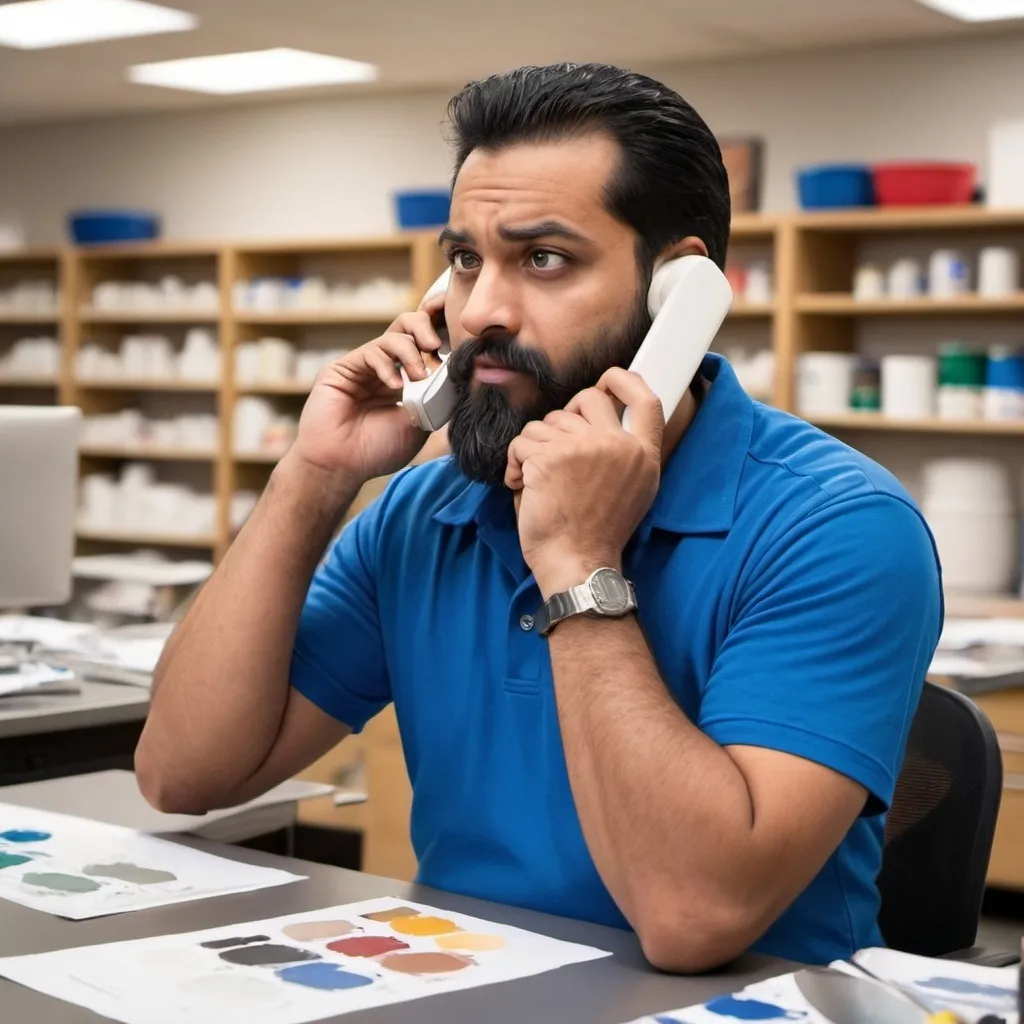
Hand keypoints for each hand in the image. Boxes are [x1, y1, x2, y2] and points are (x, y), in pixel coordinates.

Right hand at [285, 287, 446, 485]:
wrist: (342, 466)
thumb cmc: (378, 450)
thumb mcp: (420, 424)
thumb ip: (436, 398)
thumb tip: (459, 375)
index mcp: (404, 381)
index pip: (425, 347)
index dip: (440, 341)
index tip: (456, 350)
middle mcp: (385, 368)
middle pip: (408, 327)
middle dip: (426, 328)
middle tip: (435, 345)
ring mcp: (364, 366)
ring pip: (394, 335)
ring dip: (411, 352)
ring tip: (418, 377)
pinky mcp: (344, 367)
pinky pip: (372, 352)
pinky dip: (388, 364)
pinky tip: (394, 386)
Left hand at [506, 367, 663, 595]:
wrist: (577, 562)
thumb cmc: (596, 533)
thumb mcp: (633, 490)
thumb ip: (624, 453)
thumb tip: (598, 420)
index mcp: (643, 455)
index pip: (647, 400)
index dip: (625, 380)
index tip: (608, 378)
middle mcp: (618, 446)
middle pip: (587, 399)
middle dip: (563, 419)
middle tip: (555, 451)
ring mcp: (585, 448)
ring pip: (546, 422)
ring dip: (534, 448)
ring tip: (538, 481)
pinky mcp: (551, 457)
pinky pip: (522, 442)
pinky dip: (515, 463)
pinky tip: (522, 485)